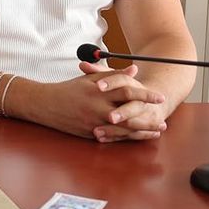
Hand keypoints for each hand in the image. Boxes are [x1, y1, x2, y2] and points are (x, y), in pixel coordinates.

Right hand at [28, 64, 165, 141]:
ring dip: (141, 132)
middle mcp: (98, 108)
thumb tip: (134, 70)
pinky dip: (126, 138)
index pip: (128, 92)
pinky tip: (136, 137)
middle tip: (163, 122)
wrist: (45, 104)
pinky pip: (112, 138)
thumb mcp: (91, 79)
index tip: (160, 98)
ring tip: (155, 131)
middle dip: (148, 120)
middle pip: (129, 115)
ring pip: (123, 130)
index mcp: (99, 92)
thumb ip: (114, 75)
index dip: (146, 95)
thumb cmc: (69, 90)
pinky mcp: (89, 133)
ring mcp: (94, 123)